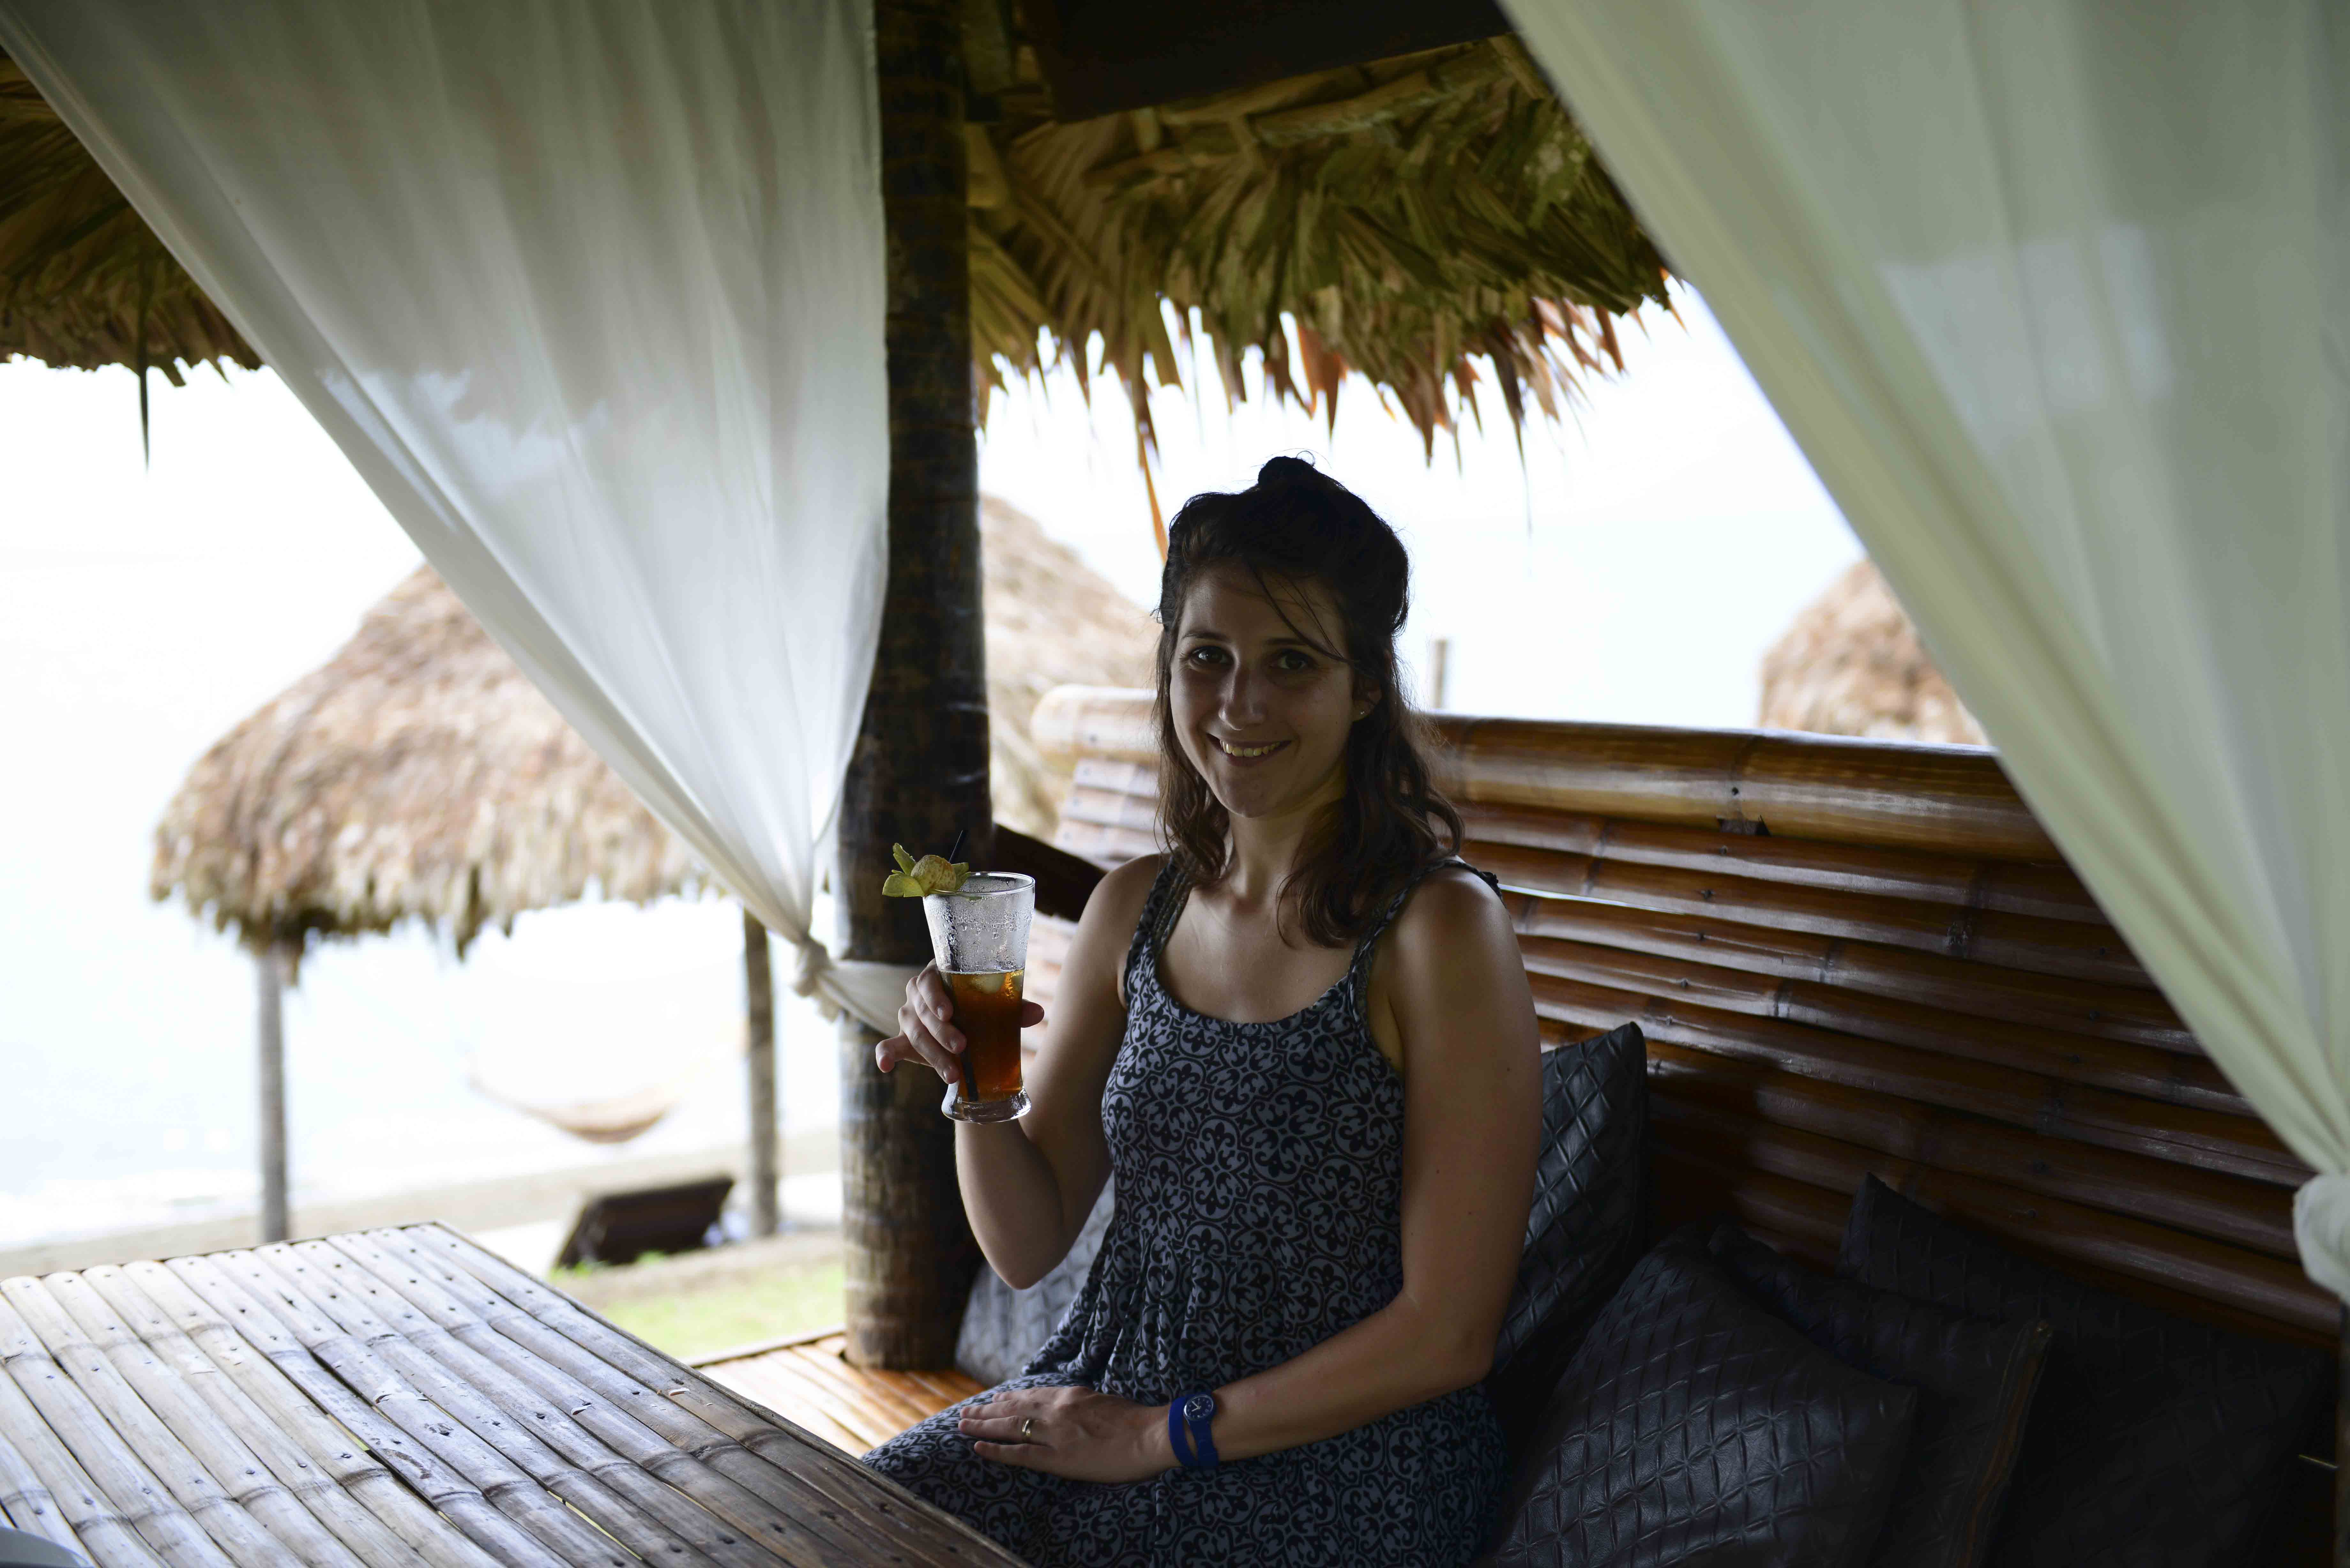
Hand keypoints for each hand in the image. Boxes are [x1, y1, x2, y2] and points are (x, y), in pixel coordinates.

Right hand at [873, 963, 1044, 1085]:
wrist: (967, 1029)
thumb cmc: (980, 1009)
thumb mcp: (996, 1008)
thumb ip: (1013, 1008)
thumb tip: (1038, 1012)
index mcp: (938, 976)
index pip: (929, 981)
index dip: (937, 996)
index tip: (950, 1013)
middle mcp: (917, 994)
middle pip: (922, 1011)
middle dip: (942, 1033)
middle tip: (962, 1048)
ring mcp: (908, 1016)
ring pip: (913, 1032)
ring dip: (932, 1053)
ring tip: (953, 1073)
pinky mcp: (903, 1039)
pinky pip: (888, 1045)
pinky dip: (885, 1054)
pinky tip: (885, 1066)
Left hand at [958, 1384, 1173, 1482]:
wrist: (1152, 1434)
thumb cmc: (1137, 1420)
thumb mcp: (1106, 1401)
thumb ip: (1085, 1403)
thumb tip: (1076, 1403)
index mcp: (1071, 1397)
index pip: (1032, 1396)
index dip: (1009, 1398)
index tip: (993, 1398)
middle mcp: (1058, 1410)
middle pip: (1014, 1408)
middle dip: (987, 1410)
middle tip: (965, 1411)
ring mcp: (1056, 1434)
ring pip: (1010, 1426)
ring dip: (983, 1426)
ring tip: (962, 1425)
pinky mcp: (1059, 1458)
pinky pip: (1020, 1454)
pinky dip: (996, 1451)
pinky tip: (978, 1449)